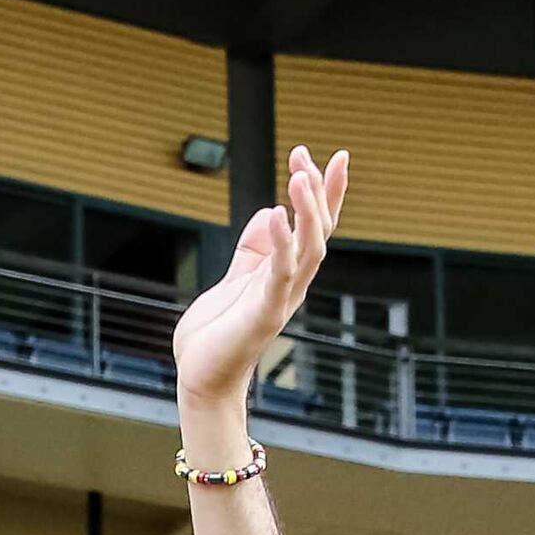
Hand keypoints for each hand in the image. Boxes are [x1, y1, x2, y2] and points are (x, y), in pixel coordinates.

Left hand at [172, 144, 347, 412]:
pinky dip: (282, 244)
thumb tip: (271, 213)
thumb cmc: (216, 336)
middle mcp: (292, 285)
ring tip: (300, 174)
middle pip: (319, 232)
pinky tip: (279, 215)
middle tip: (305, 154)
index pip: (315, 228)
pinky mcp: (264, 313)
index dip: (327, 193)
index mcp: (286, 275)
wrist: (202, 380)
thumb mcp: (234, 280)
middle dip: (318, 192)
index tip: (333, 156)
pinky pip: (279, 274)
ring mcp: (281, 299)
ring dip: (309, 211)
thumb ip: (253, 250)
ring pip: (309, 249)